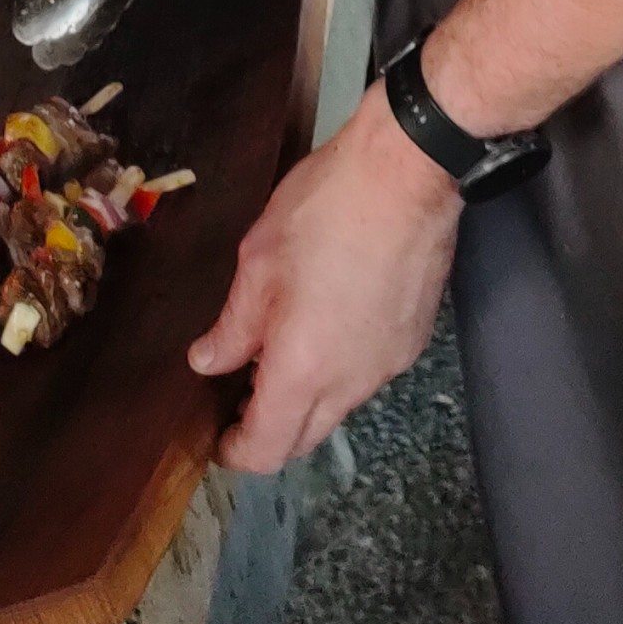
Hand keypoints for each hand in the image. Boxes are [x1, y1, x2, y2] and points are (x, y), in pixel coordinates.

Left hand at [190, 88, 460, 470]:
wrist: (408, 172)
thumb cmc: (322, 210)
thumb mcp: (258, 261)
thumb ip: (233, 325)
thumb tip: (208, 363)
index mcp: (304, 371)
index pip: (268, 449)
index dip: (236, 451)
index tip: (214, 435)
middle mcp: (351, 384)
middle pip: (305, 438)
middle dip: (269, 428)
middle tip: (239, 392)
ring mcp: (390, 366)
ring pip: (338, 406)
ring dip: (305, 395)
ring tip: (279, 348)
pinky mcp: (414, 341)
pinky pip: (367, 374)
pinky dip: (339, 367)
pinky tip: (326, 320)